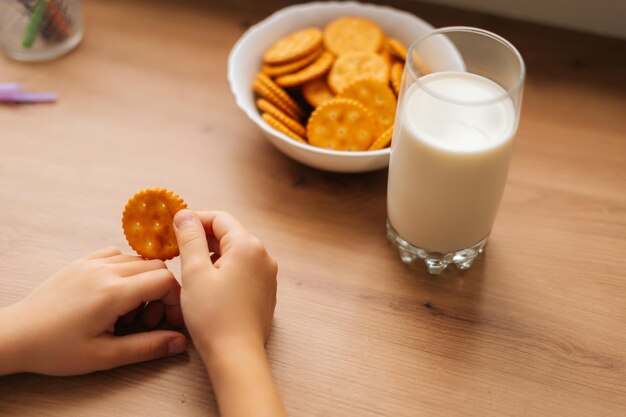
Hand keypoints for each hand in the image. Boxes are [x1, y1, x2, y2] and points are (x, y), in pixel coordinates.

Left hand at [0, 248, 186, 375]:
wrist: (16, 336)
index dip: (175, 300)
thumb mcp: (105, 356)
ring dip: (143, 282)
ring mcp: (91, 262)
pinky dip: (125, 271)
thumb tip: (180, 341)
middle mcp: (104, 270)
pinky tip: (114, 293)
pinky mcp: (81, 261)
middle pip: (156, 267)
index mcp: (113, 293)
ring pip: (138, 260)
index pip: (165, 280)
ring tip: (127, 310)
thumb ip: (147, 347)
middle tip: (147, 320)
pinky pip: (116, 255)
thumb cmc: (55, 349)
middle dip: (161, 292)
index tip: (168, 321)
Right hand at [173, 210, 276, 354]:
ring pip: (236, 253)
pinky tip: (209, 286)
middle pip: (230, 234)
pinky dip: (226, 270)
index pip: (219, 218)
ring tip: (191, 270)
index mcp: (248, 246)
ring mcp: (268, 274)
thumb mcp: (194, 272)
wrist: (236, 355)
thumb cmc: (213, 316)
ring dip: (213, 255)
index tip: (174, 230)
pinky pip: (244, 270)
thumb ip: (189, 238)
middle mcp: (264, 256)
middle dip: (203, 238)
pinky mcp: (266, 291)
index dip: (195, 220)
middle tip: (177, 251)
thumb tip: (184, 214)